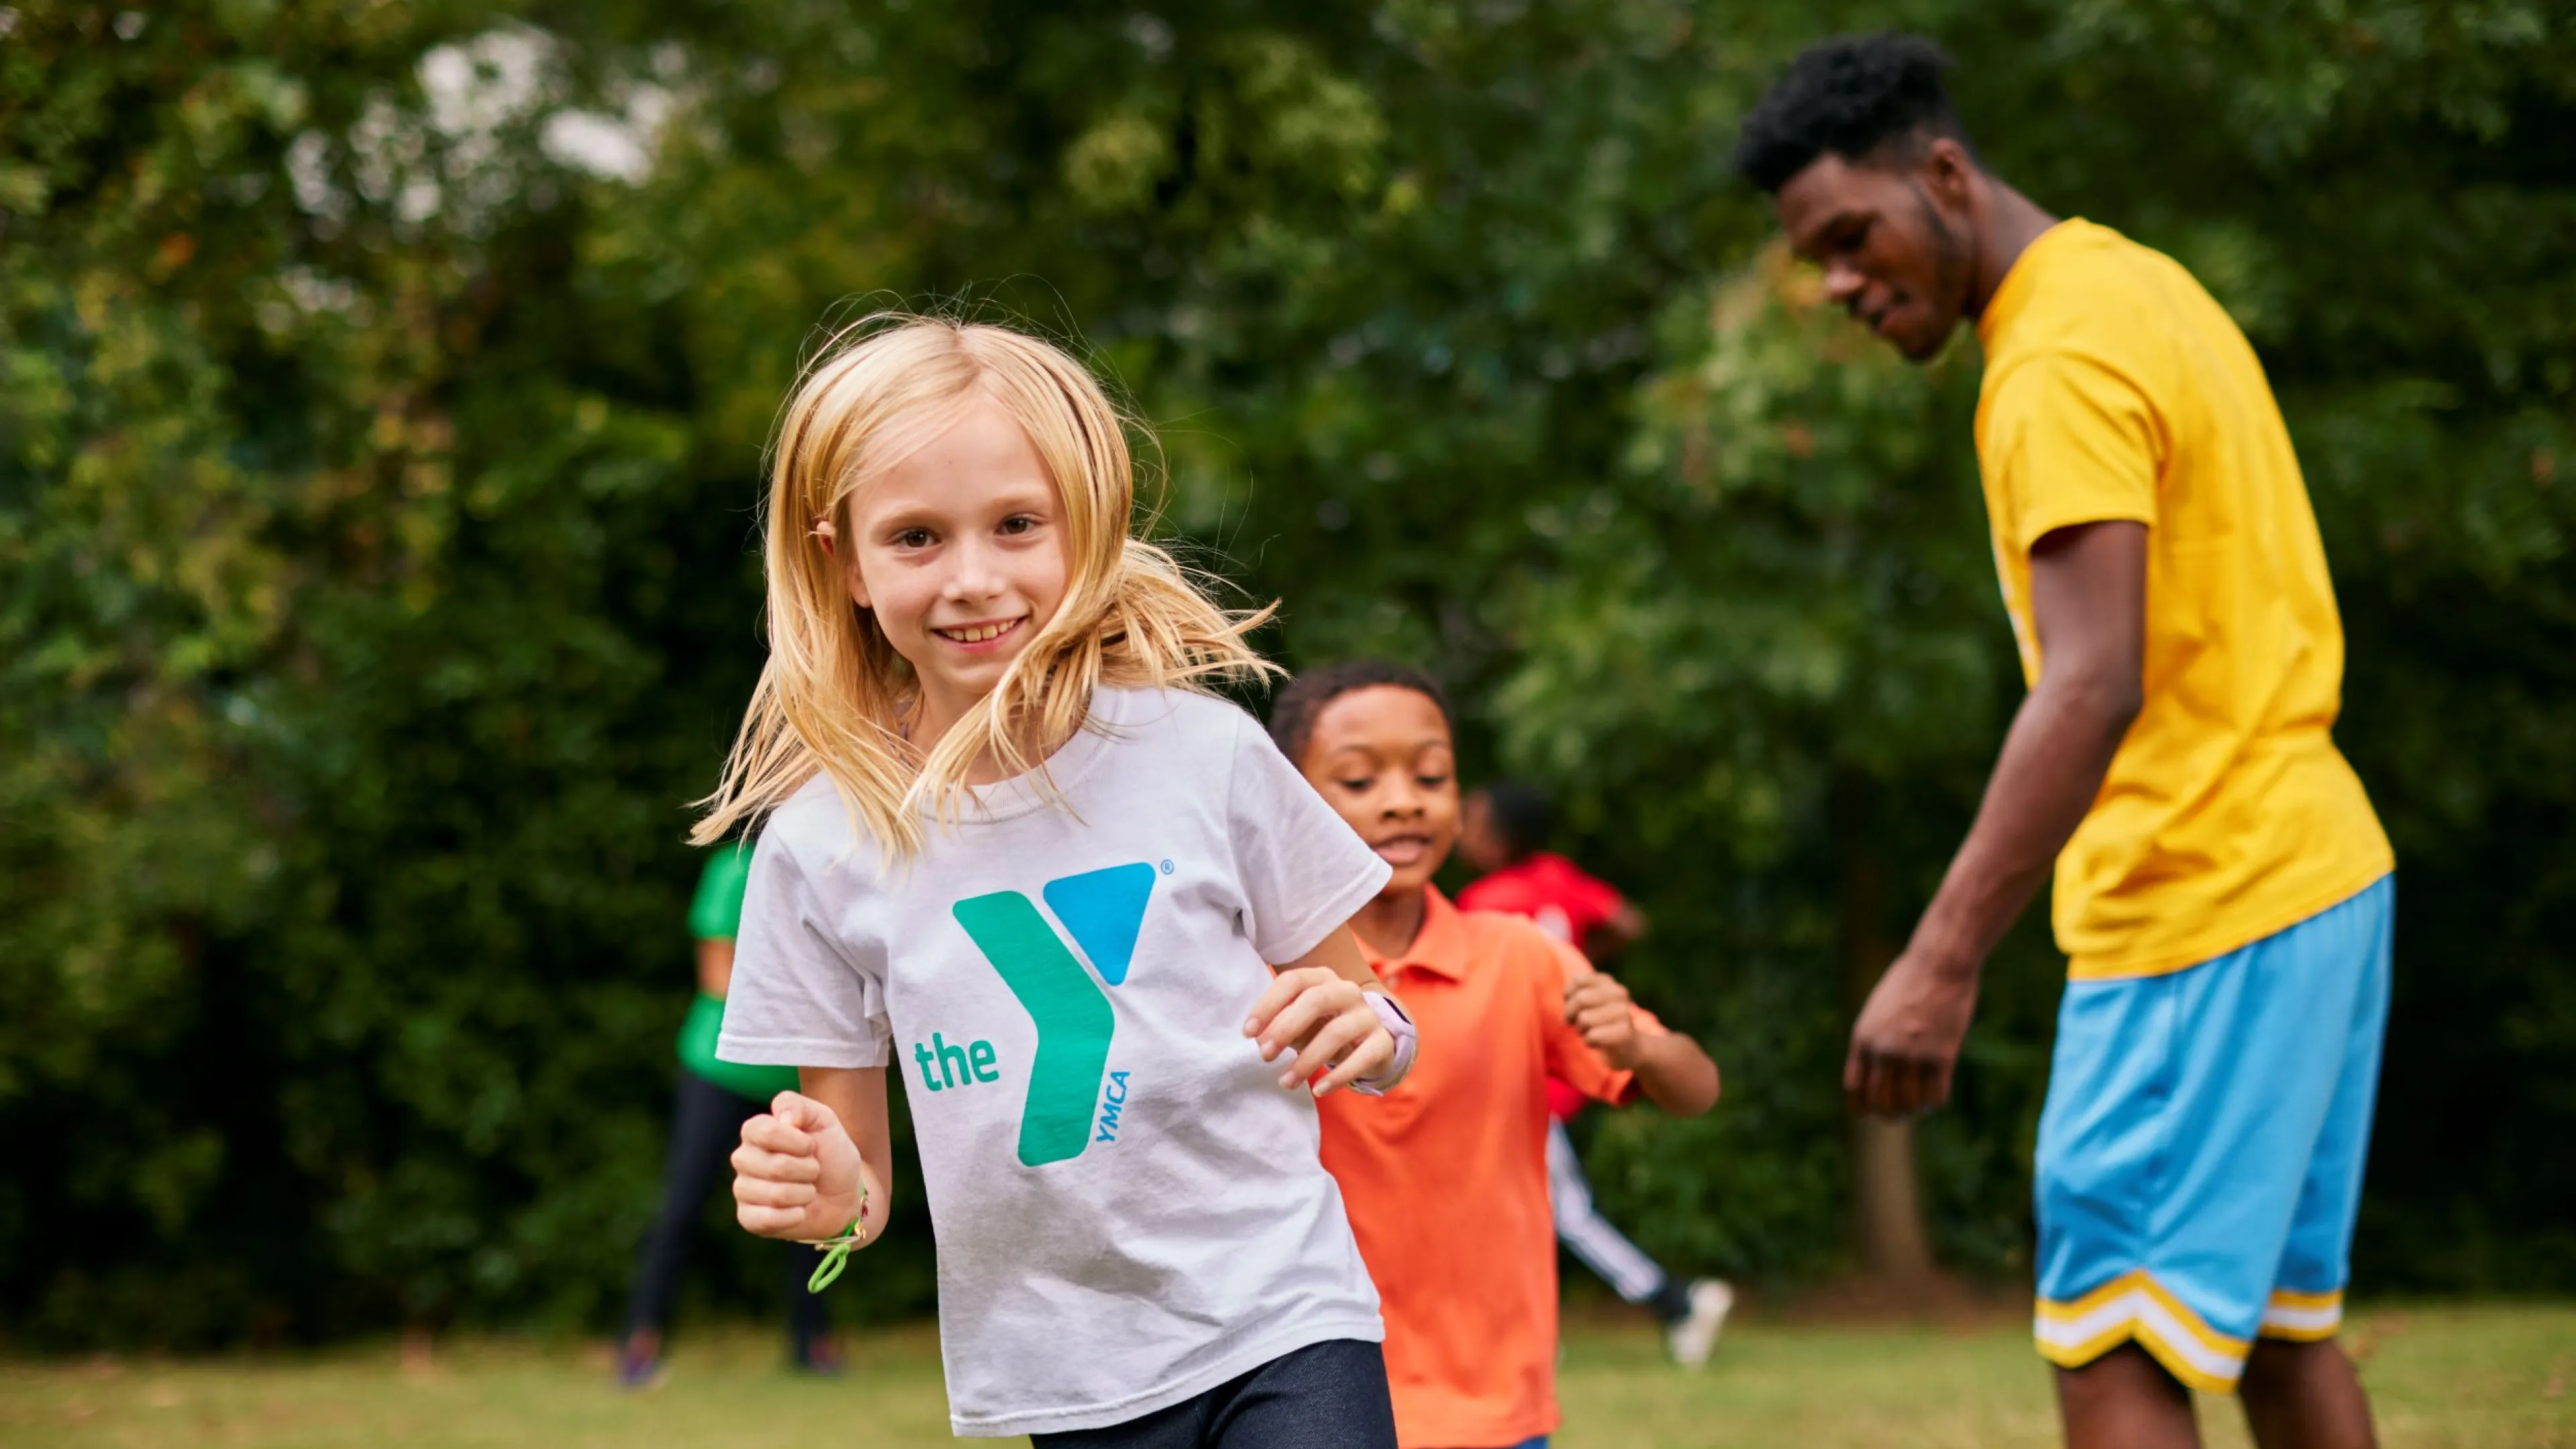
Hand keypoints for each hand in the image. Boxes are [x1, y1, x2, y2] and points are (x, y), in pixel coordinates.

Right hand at [732, 1091, 867, 1239]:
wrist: (842, 1195)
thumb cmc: (830, 1154)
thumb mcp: (824, 1120)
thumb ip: (800, 1106)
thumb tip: (784, 1118)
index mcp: (756, 1131)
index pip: (765, 1132)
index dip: (797, 1142)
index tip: (811, 1146)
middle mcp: (743, 1158)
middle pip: (774, 1166)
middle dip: (807, 1170)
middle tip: (813, 1170)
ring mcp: (743, 1189)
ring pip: (775, 1195)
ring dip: (804, 1194)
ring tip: (808, 1190)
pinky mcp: (747, 1218)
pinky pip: (765, 1220)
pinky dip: (794, 1216)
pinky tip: (799, 1211)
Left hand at [1244, 966, 1393, 1097]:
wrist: (1370, 1041)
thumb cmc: (1323, 1027)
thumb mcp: (1302, 1023)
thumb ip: (1283, 1025)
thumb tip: (1261, 1039)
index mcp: (1322, 978)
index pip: (1293, 981)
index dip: (1268, 1004)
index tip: (1247, 1032)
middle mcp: (1347, 991)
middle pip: (1316, 1000)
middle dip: (1286, 1028)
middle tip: (1264, 1054)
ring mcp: (1368, 1015)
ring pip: (1337, 1032)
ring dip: (1307, 1060)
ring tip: (1286, 1082)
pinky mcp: (1383, 1041)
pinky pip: (1362, 1058)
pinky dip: (1339, 1076)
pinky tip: (1319, 1090)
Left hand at [1565, 972, 1643, 1069]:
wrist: (1627, 1045)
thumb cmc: (1598, 1021)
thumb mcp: (1585, 1002)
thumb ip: (1574, 993)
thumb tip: (1568, 995)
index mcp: (1607, 981)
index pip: (1578, 980)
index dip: (1568, 995)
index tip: (1572, 1004)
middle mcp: (1619, 992)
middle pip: (1581, 998)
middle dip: (1570, 1014)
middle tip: (1574, 1022)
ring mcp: (1624, 1011)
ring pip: (1585, 1018)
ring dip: (1580, 1029)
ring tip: (1589, 1031)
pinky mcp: (1625, 1032)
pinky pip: (1593, 1036)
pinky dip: (1589, 1041)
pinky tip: (1598, 1041)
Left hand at [1844, 949, 1980, 1118]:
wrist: (1938, 963)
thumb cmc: (1909, 982)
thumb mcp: (1878, 1010)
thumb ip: (1874, 1040)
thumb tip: (1878, 1074)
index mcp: (1862, 1038)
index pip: (1855, 1089)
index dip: (1862, 1106)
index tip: (1871, 1112)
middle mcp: (1883, 1050)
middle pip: (1881, 1102)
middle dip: (1891, 1113)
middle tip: (1901, 1114)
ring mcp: (1912, 1054)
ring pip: (1909, 1104)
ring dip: (1915, 1110)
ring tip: (1920, 1106)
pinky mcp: (1941, 1055)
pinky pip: (1936, 1096)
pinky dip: (1935, 1102)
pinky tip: (1937, 1095)